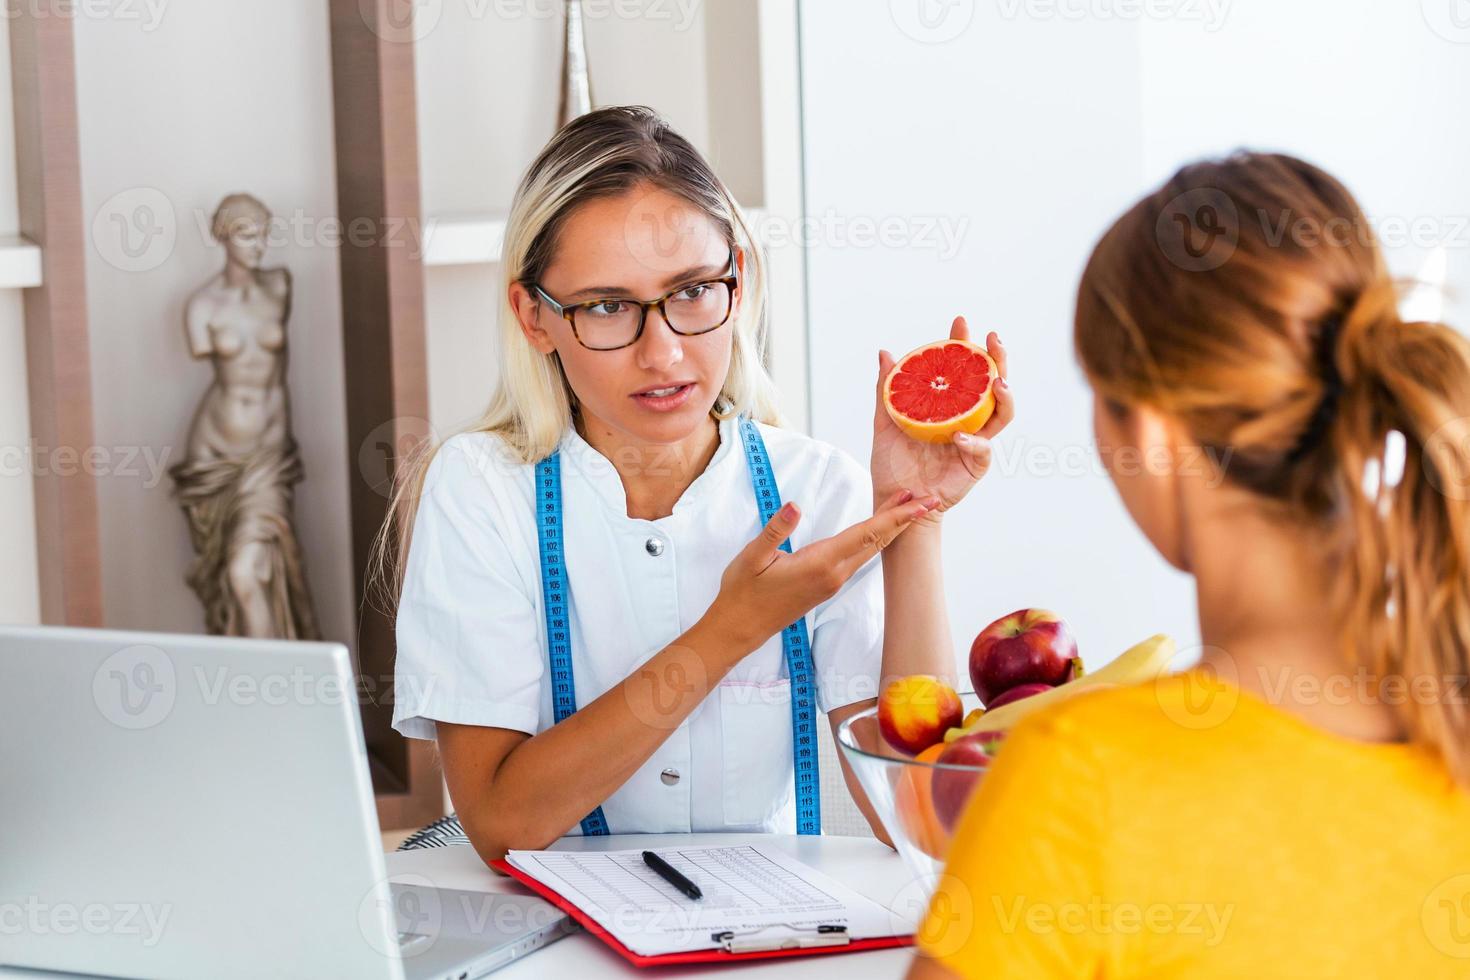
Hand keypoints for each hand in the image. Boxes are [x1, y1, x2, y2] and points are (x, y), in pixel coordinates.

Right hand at [708, 490, 938, 654]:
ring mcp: (832, 582)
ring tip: (907, 507)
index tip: (918, 504)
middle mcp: (833, 574)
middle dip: (904, 519)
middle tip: (927, 498)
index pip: (865, 535)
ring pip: (871, 550)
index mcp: (819, 564)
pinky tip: (878, 530)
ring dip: (891, 528)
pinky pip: (860, 557)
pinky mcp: (828, 585)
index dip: (894, 517)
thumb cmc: (743, 592)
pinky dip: (875, 539)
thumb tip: (794, 506)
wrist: (740, 628)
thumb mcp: (752, 557)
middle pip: (877, 541)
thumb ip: (775, 530)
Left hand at [870, 316, 1014, 522]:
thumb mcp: (885, 421)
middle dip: (997, 359)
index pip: (962, 370)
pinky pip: (982, 449)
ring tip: (996, 382)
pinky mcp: (976, 465)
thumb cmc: (893, 463)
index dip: (964, 346)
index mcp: (948, 405)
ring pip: (1002, 413)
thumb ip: (887, 389)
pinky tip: (959, 436)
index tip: (960, 323)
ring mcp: (975, 441)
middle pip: (991, 384)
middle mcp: (967, 419)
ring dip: (1003, 396)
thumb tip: (885, 353)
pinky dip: (974, 440)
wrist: (895, 500)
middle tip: (992, 340)